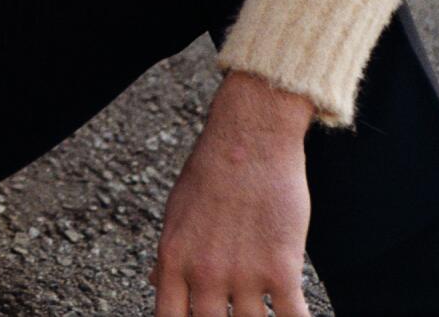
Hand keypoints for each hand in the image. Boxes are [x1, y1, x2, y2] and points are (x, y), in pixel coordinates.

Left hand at [148, 71, 314, 315]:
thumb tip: (156, 283)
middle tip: (233, 314)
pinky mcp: (281, 268)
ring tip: (262, 312)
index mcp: (173, 260)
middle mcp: (204, 274)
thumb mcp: (176, 212)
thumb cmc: (211, 171)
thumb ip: (169, 255)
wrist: (250, 138)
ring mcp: (243, 274)